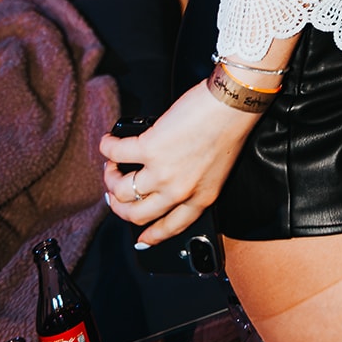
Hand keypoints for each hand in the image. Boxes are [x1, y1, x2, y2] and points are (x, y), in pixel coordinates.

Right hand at [99, 78, 255, 245]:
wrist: (233, 103)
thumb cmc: (230, 126)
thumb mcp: (218, 169)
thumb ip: (194, 181)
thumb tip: (164, 178)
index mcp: (201, 197)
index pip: (171, 227)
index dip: (152, 236)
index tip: (141, 239)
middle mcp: (179, 191)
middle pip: (137, 214)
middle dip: (120, 207)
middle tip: (115, 192)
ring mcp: (162, 172)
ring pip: (121, 191)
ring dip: (111, 178)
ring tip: (113, 165)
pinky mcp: (149, 148)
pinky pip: (116, 154)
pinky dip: (107, 148)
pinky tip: (109, 142)